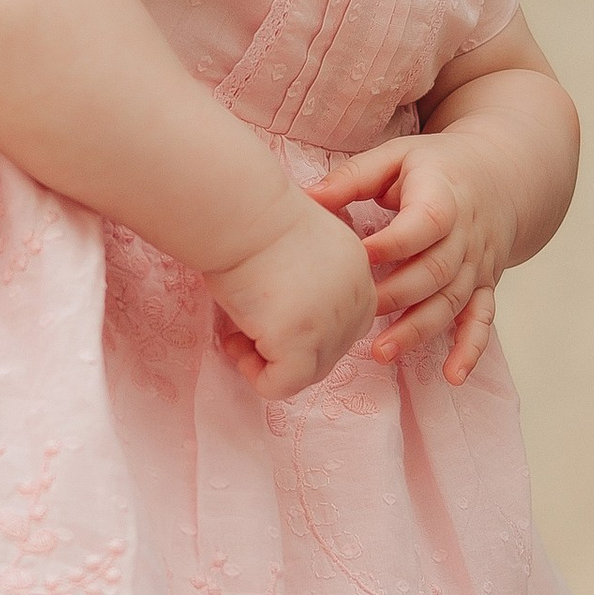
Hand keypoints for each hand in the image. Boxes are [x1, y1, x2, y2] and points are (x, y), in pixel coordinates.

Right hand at [205, 192, 378, 398]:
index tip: (263, 309)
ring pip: (306, 374)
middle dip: (284, 350)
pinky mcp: (301, 342)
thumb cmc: (254, 217)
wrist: (239, 208)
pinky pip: (282, 386)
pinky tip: (233, 342)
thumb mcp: (303, 250)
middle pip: (327, 354)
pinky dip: (256, 376)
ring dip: (267, 362)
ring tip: (235, 335)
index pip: (342, 326)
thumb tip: (289, 318)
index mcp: (360, 274)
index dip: (301, 329)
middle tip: (242, 328)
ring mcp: (332, 325)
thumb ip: (311, 283)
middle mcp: (357, 301)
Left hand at [314, 135, 518, 382]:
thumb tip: (307, 199)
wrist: (502, 175)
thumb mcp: (397, 157)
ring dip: (418, 330)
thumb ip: (354, 177)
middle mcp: (466, 237)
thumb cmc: (437, 167)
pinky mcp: (484, 286)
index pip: (422, 224)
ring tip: (381, 352)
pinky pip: (481, 320)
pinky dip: (469, 349)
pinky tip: (452, 376)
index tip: (356, 257)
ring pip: (451, 303)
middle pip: (434, 272)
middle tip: (358, 312)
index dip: (391, 243)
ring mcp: (477, 266)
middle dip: (396, 295)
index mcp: (443, 198)